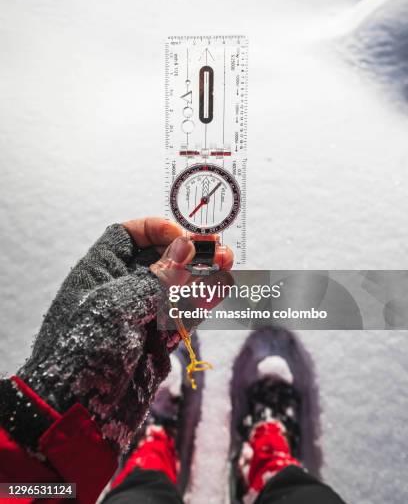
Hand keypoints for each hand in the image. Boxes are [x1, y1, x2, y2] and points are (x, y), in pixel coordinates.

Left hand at [18, 218, 232, 451]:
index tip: (181, 235)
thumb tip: (186, 245)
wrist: (76, 416)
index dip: (155, 229)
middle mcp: (121, 289)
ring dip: (202, 274)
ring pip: (177, 286)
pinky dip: (203, 300)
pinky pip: (184, 314)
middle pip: (160, 259)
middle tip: (217, 248)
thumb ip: (157, 277)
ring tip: (226, 261)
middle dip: (188, 251)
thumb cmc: (84, 351)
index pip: (127, 236)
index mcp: (99, 272)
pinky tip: (221, 285)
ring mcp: (141, 316)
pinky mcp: (157, 340)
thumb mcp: (118, 305)